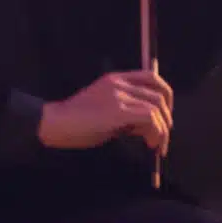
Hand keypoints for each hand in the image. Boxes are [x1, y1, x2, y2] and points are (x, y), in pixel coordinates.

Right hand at [37, 71, 173, 155]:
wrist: (54, 124)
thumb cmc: (75, 121)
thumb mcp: (104, 108)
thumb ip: (125, 111)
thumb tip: (148, 126)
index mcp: (115, 79)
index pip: (152, 77)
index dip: (165, 95)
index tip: (164, 115)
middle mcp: (120, 84)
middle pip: (159, 94)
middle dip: (167, 117)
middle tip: (164, 134)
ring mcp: (119, 96)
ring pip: (156, 108)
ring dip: (162, 129)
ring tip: (157, 145)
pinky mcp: (118, 111)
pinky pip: (149, 118)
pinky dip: (155, 132)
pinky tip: (149, 143)